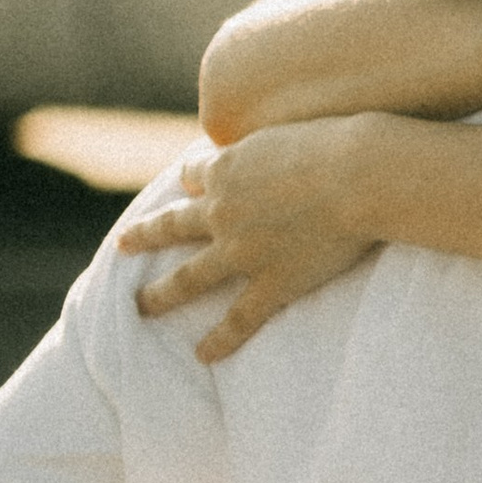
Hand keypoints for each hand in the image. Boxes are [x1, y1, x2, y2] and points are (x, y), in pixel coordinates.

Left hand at [118, 122, 376, 363]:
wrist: (359, 177)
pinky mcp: (271, 283)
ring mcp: (242, 251)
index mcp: (227, 169)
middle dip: (145, 236)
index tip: (187, 183)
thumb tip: (282, 147)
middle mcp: (223, 211)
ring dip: (161, 293)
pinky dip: (219, 340)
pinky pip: (237, 320)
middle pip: (173, 226)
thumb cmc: (339, 142)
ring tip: (141, 306)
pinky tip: (202, 355)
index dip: (191, 179)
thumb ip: (273, 144)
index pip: (194, 174)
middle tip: (122, 245)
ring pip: (189, 277)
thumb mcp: (293, 127)